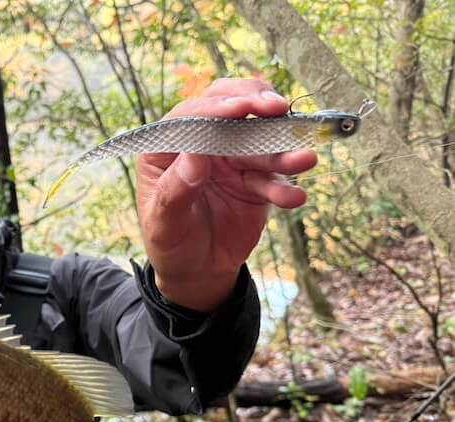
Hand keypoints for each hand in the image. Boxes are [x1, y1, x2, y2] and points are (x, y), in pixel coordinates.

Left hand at [137, 78, 318, 311]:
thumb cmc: (170, 243)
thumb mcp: (163, 223)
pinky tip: (293, 198)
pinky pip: (274, 176)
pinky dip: (285, 185)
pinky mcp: (255, 179)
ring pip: (260, 141)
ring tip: (304, 160)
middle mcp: (200, 145)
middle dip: (255, 103)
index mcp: (167, 148)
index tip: (241, 107)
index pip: (191, 115)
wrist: (197, 271)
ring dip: (284, 147)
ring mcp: (231, 159)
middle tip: (277, 108)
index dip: (217, 107)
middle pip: (229, 108)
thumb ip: (175, 190)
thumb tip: (195, 156)